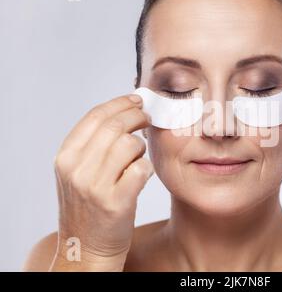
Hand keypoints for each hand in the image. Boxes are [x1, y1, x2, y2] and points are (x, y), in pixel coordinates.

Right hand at [50, 94, 152, 270]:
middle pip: (115, 126)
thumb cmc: (87, 206)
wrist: (86, 247)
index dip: (119, 103)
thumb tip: (122, 113)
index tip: (136, 100)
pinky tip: (141, 176)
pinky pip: (142, 168)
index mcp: (65, 157)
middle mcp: (76, 168)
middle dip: (137, 116)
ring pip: (131, 145)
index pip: (95, 116)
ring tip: (138, 157)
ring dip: (141, 147)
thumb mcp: (77, 172)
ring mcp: (95, 186)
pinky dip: (146, 168)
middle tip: (148, 118)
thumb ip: (92, 145)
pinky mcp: (116, 201)